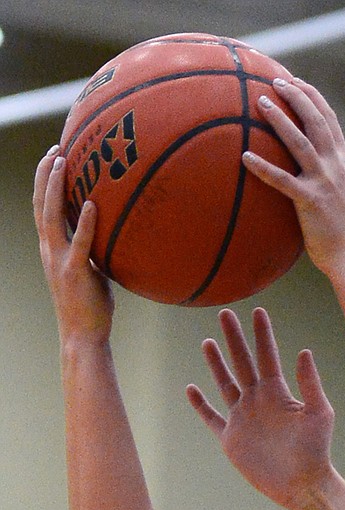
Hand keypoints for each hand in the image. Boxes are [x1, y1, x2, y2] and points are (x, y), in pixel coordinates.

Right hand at [33, 146, 113, 343]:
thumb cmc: (91, 307)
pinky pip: (80, 243)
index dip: (43, 181)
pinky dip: (85, 223)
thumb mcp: (91, 272)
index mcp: (51, 248)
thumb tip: (113, 236)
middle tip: (55, 148)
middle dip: (44, 173)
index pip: (42, 207)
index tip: (53, 157)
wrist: (83, 336)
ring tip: (62, 162)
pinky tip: (91, 204)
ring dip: (54, 187)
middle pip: (40, 203)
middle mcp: (50, 250)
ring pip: (51, 216)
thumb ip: (94, 252)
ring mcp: (60, 260)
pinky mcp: (76, 272)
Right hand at [186, 307, 334, 509]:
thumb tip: (304, 351)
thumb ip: (310, 384)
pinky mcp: (231, 439)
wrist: (302, 485)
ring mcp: (243, 418)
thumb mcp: (319, 414)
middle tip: (225, 313)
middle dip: (234, 339)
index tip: (258, 311)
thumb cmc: (316, 450)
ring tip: (208, 341)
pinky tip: (191, 388)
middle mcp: (259, 401)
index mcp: (279, 393)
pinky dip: (200, 405)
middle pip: (242, 363)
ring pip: (225, 384)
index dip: (262, 334)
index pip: (267, 356)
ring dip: (216, 364)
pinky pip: (212, 418)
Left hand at [243, 77, 344, 274]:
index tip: (297, 81)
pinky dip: (263, 167)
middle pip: (316, 121)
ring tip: (260, 102)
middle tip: (275, 82)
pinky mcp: (310, 202)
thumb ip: (329, 176)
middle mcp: (335, 167)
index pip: (330, 120)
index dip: (313, 97)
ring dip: (279, 119)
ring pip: (300, 142)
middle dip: (296, 96)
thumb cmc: (344, 232)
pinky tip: (245, 156)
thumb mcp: (342, 195)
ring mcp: (324, 183)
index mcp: (343, 163)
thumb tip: (309, 168)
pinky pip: (282, 181)